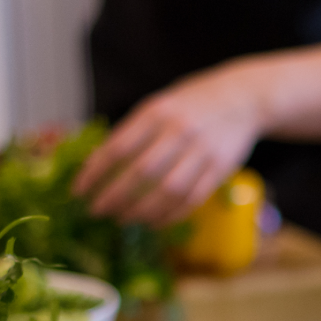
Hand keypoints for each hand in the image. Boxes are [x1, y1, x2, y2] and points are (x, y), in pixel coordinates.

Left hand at [74, 63, 265, 225]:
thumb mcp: (158, 105)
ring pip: (168, 191)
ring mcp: (202, 152)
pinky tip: (154, 222)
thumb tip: (96, 164)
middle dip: (114, 197)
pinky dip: (170, 215)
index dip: (95, 173)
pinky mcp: (219, 169)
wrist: (242, 99)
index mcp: (156, 112)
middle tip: (96, 212)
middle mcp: (179, 131)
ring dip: (142, 211)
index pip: (118, 148)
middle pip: (140, 173)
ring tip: (124, 219)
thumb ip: (132, 132)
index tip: (78, 191)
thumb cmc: (191, 104)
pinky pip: (191, 200)